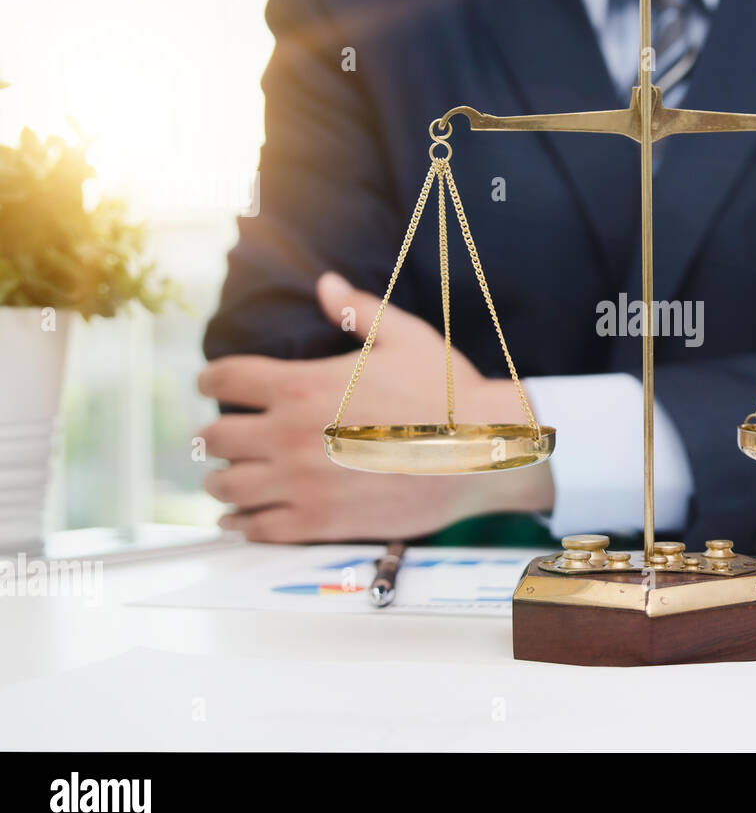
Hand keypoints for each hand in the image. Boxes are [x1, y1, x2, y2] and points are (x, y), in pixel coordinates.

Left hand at [196, 272, 553, 541]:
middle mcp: (289, 434)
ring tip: (229, 477)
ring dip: (223, 479)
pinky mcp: (320, 522)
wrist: (484, 450)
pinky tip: (241, 518)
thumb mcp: (406, 338)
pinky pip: (257, 527)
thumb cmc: (449, 393)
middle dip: (216, 433)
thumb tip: (325, 285)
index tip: (213, 385)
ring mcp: (301, 483)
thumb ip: (358, 310)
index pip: (225, 379)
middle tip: (225, 435)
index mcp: (302, 385)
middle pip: (215, 436)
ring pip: (227, 486)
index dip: (212, 380)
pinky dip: (241, 523)